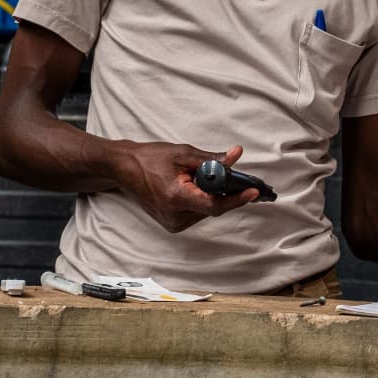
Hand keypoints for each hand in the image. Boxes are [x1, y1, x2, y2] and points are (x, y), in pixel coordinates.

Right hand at [112, 142, 258, 232]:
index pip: (213, 205)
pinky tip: (194, 187)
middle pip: (212, 208)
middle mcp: (174, 216)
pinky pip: (196, 213)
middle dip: (224, 192)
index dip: (236, 199)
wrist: (124, 168)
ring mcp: (172, 223)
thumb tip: (235, 156)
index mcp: (176, 198)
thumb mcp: (183, 153)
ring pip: (206, 211)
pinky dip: (202, 200)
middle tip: (233, 177)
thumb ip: (211, 159)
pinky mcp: (172, 224)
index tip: (253, 192)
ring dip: (212, 196)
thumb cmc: (149, 158)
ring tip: (200, 178)